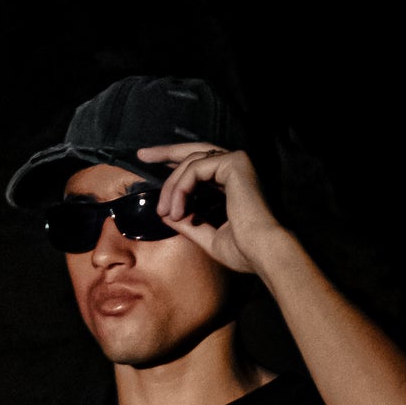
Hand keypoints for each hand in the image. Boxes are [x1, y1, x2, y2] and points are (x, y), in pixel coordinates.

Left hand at [137, 141, 283, 276]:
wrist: (263, 253)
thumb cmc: (244, 251)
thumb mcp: (208, 236)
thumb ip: (188, 223)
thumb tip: (166, 214)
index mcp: (232, 182)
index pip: (199, 166)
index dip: (175, 166)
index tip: (151, 168)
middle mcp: (236, 167)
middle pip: (194, 151)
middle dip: (166, 152)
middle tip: (142, 155)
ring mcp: (237, 161)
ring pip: (190, 163)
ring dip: (171, 188)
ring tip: (163, 212)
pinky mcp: (235, 162)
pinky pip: (195, 169)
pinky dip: (180, 188)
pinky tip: (176, 210)